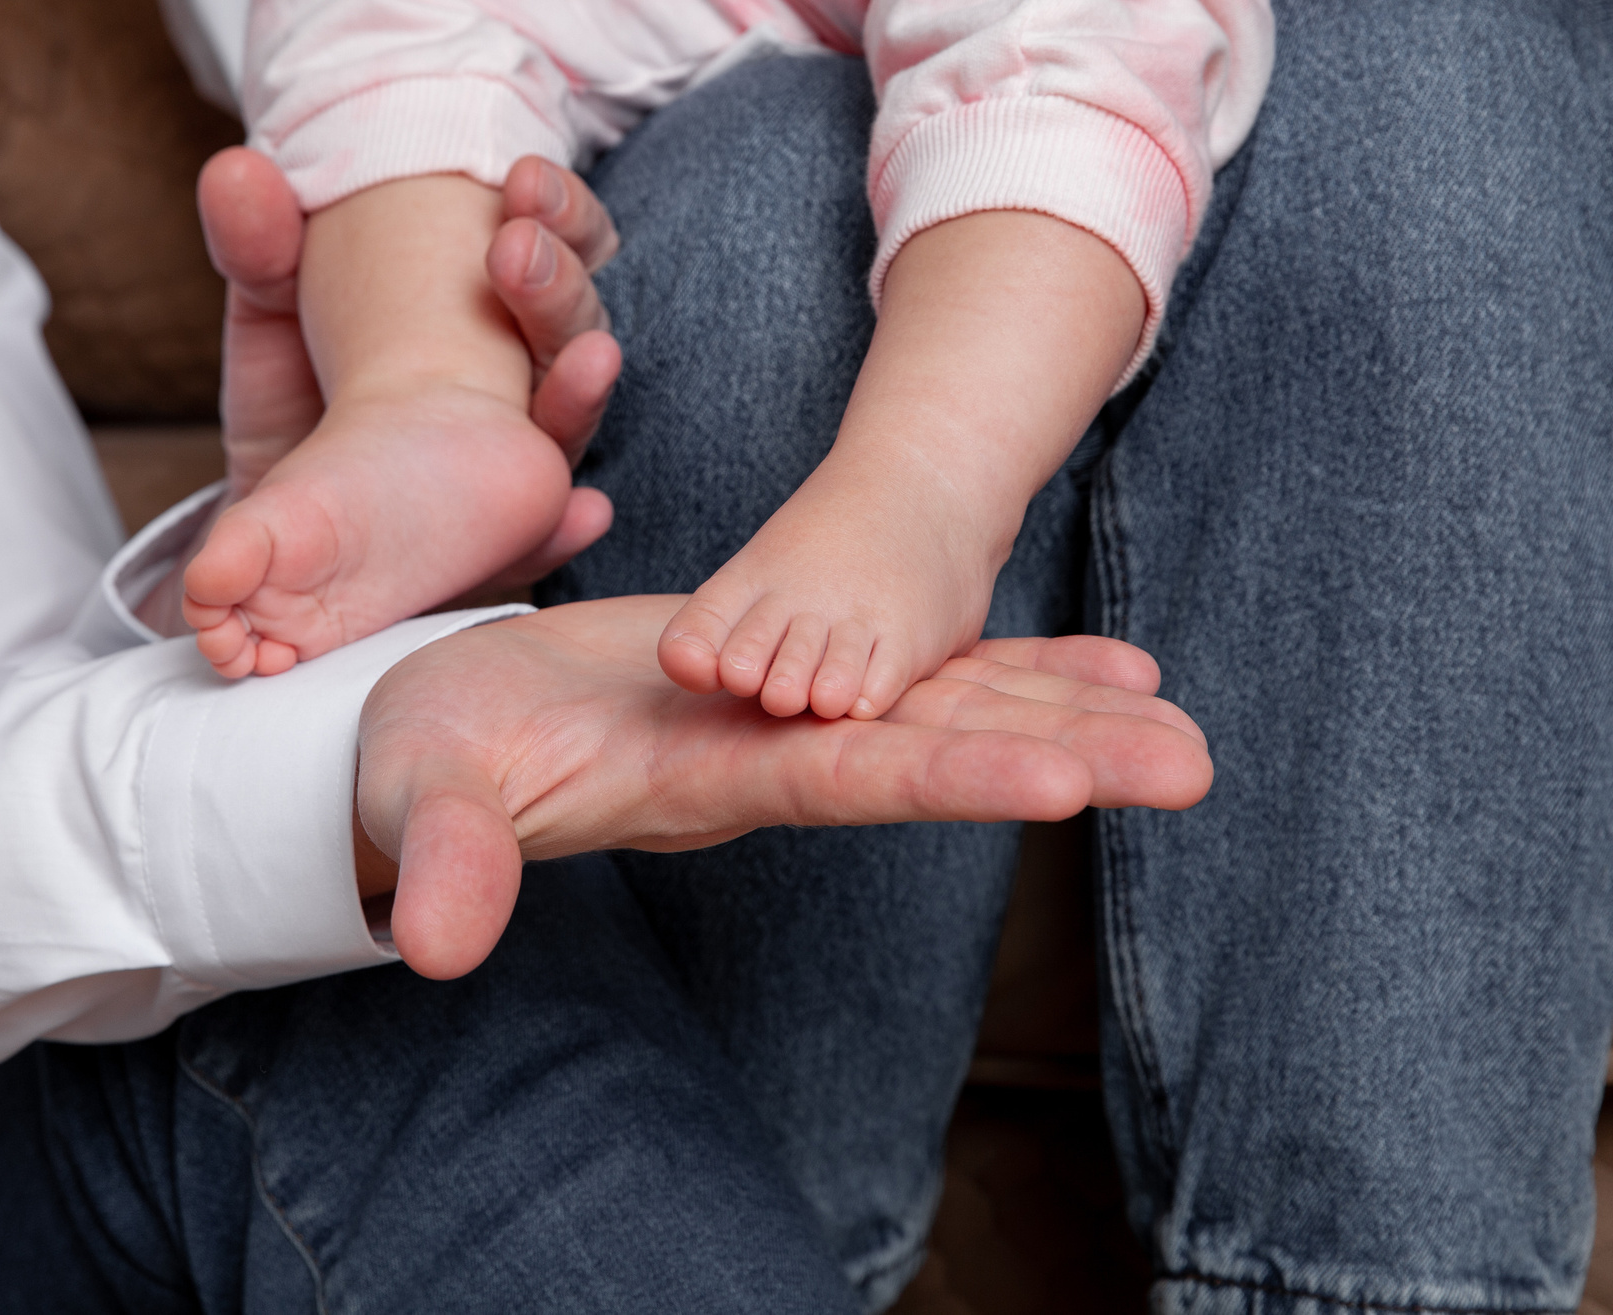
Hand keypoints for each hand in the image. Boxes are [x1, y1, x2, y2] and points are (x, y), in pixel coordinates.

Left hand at [184, 150, 621, 600]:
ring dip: (581, 388)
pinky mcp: (490, 542)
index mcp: (494, 295)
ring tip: (590, 359)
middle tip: (517, 248)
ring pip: (571, 417)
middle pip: (574, 319)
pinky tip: (583, 511)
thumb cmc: (294, 387)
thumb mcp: (271, 302)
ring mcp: (517, 456)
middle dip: (559, 281)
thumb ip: (259, 241)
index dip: (558, 208)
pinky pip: (543, 534)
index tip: (526, 180)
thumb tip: (237, 171)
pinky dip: (566, 525)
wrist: (265, 508)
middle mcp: (524, 372)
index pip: (558, 239)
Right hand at [355, 596, 1210, 977]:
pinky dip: (1005, 666)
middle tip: (1195, 763)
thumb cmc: (417, 767)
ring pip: (939, 713)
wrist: (433, 738)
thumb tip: (436, 946)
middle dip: (1062, 753)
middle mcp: (766, 765)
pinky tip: (1097, 668)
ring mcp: (779, 728)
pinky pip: (910, 673)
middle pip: (931, 756)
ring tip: (1179, 716)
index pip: (843, 784)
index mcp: (698, 783)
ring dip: (1060, 711)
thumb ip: (445, 861)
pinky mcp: (779, 687)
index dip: (951, 776)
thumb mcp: (423, 798)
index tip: (1067, 779)